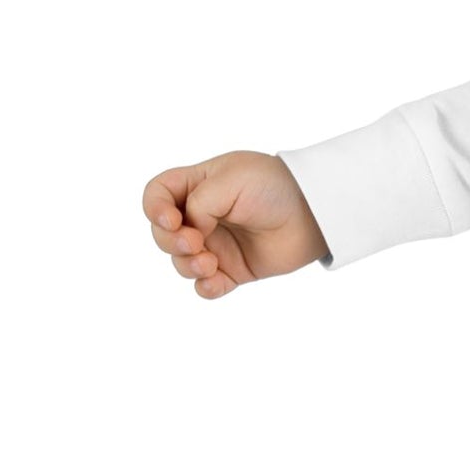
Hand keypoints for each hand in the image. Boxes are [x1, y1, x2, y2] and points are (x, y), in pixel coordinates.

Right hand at [141, 151, 328, 298]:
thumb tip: (190, 232)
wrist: (316, 212)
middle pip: (163, 234)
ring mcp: (217, 243)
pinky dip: (206, 287)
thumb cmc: (275, 187)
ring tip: (210, 263)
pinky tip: (216, 282)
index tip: (171, 220)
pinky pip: (206, 286)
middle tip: (195, 243)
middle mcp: (203, 215)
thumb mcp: (231, 181)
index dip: (153, 209)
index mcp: (199, 185)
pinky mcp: (234, 269)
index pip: (157, 194)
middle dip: (171, 242)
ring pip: (181, 262)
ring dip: (187, 265)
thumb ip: (198, 204)